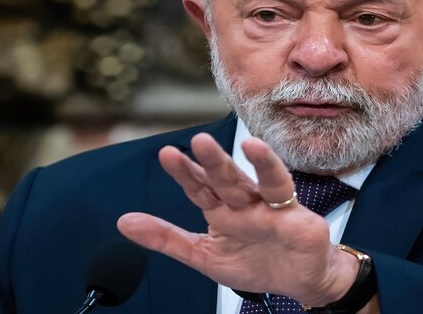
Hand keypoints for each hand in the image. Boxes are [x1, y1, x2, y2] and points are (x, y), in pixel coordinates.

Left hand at [116, 133, 358, 305]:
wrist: (299, 281)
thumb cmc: (256, 263)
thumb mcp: (204, 256)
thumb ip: (166, 238)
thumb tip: (124, 221)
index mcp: (222, 211)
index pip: (200, 189)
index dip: (185, 173)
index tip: (168, 155)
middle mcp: (243, 202)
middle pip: (226, 179)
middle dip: (213, 162)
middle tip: (198, 141)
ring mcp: (268, 205)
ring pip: (256, 180)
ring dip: (250, 161)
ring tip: (245, 143)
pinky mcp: (293, 213)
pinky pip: (282, 189)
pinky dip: (272, 171)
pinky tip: (262, 154)